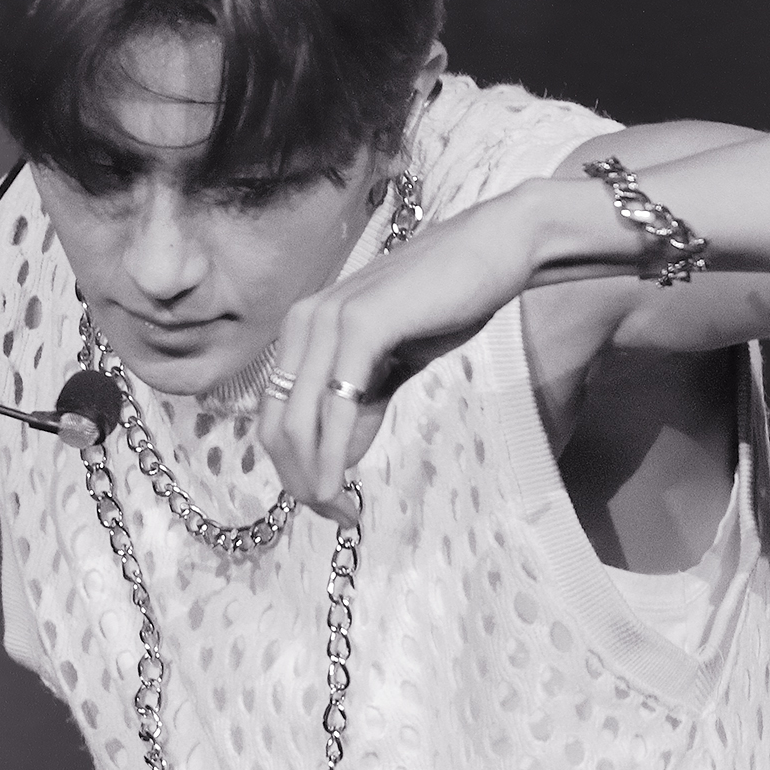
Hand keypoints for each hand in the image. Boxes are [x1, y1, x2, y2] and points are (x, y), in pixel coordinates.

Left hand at [259, 192, 535, 525]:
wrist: (494, 251)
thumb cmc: (446, 305)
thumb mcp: (392, 366)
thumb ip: (360, 407)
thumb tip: (335, 462)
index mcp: (302, 331)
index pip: (276, 417)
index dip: (294, 472)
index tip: (332, 507)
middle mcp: (302, 322)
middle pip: (275, 428)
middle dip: (300, 483)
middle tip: (337, 518)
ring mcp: (328, 320)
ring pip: (296, 423)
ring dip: (313, 479)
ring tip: (341, 511)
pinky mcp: (362, 324)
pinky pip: (336, 406)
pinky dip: (332, 454)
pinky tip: (339, 487)